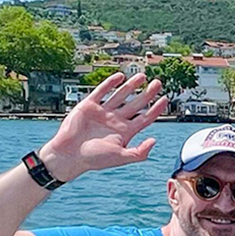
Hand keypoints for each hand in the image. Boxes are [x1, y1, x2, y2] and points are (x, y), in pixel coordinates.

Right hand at [39, 72, 166, 182]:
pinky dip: (110, 83)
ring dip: (131, 85)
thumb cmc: (94, 159)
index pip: (145, 118)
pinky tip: (120, 77)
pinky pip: (102, 91)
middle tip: (158, 83)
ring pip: (121, 95)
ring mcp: (103, 112)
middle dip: (147, 94)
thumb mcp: (120, 157)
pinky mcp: (89, 106)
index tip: (165, 99)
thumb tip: (154, 141)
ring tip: (142, 76)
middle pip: (136, 104)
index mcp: (125, 132)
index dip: (156, 109)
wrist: (69, 154)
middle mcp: (116, 120)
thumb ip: (139, 152)